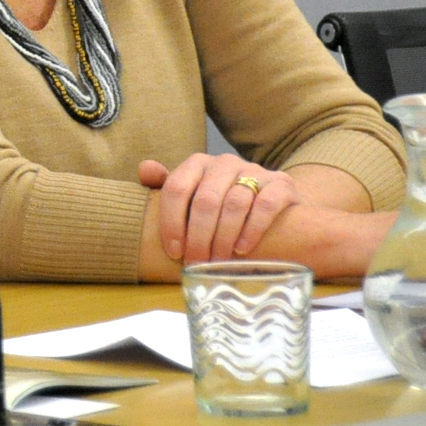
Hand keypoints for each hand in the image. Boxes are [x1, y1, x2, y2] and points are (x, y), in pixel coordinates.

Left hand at [140, 154, 304, 261]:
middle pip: (205, 200)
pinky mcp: (281, 184)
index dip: (171, 221)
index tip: (173, 251)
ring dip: (223, 236)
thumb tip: (144, 170)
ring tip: (217, 261)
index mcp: (198, 163)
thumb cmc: (222, 200)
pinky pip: (265, 204)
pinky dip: (252, 228)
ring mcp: (255, 171)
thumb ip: (165, 184)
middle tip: (195, 262)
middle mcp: (224, 163)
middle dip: (197, 236)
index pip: (176, 188)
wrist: (273, 198)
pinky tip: (242, 249)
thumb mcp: (193, 192)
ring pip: (234, 203)